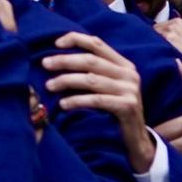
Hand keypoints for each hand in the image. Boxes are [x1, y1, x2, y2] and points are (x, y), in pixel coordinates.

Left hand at [44, 31, 153, 172]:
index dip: (76, 39)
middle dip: (65, 60)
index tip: (55, 43)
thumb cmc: (114, 112)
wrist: (137, 142)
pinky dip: (77, 100)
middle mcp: (129, 74)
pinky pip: (97, 100)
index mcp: (124, 65)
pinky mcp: (128, 107)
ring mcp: (130, 90)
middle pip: (91, 60)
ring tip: (49, 86)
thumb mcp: (108, 88)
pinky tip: (63, 104)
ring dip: (66, 80)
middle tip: (44, 64)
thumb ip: (93, 72)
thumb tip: (57, 58)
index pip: (97, 43)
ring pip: (91, 80)